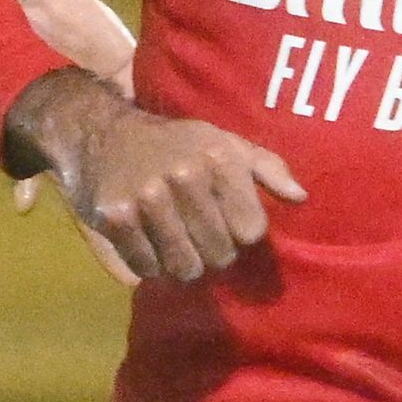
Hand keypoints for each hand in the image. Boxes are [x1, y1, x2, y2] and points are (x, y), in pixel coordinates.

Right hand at [6, 68, 305, 285]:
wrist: (101, 133)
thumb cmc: (174, 144)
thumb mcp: (223, 142)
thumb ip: (267, 168)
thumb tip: (300, 198)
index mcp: (218, 157)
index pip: (251, 231)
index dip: (240, 233)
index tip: (225, 221)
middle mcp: (184, 175)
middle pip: (219, 254)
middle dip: (212, 253)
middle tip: (197, 236)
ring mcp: (145, 198)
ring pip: (183, 267)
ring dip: (181, 264)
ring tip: (174, 243)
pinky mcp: (114, 218)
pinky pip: (146, 269)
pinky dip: (148, 266)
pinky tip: (146, 242)